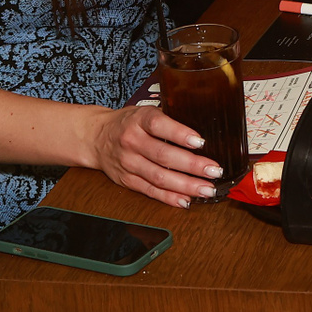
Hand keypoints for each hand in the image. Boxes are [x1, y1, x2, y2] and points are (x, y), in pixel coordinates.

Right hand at [87, 105, 222, 208]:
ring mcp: (128, 163)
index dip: (180, 133)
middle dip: (192, 165)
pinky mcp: (127, 180)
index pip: (158, 125)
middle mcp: (131, 141)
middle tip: (214, 171)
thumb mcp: (145, 112)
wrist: (96, 137)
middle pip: (163, 155)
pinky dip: (169, 198)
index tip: (201, 142)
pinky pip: (150, 191)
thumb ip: (169, 118)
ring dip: (186, 185)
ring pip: (159, 177)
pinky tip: (186, 200)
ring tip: (207, 189)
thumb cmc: (129, 123)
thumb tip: (203, 129)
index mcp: (138, 120)